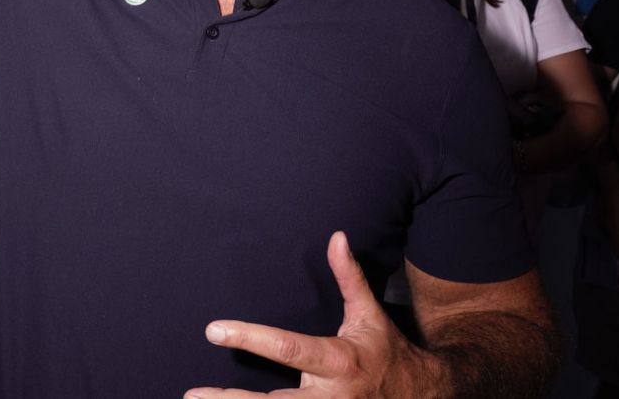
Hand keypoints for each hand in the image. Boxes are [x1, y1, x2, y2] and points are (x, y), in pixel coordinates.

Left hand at [185, 232, 439, 398]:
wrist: (426, 396)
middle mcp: (332, 397)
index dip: (250, 338)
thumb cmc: (388, 353)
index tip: (214, 330)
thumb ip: (349, 278)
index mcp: (339, 362)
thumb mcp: (370, 315)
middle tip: (193, 395)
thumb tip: (336, 236)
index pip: (288, 349)